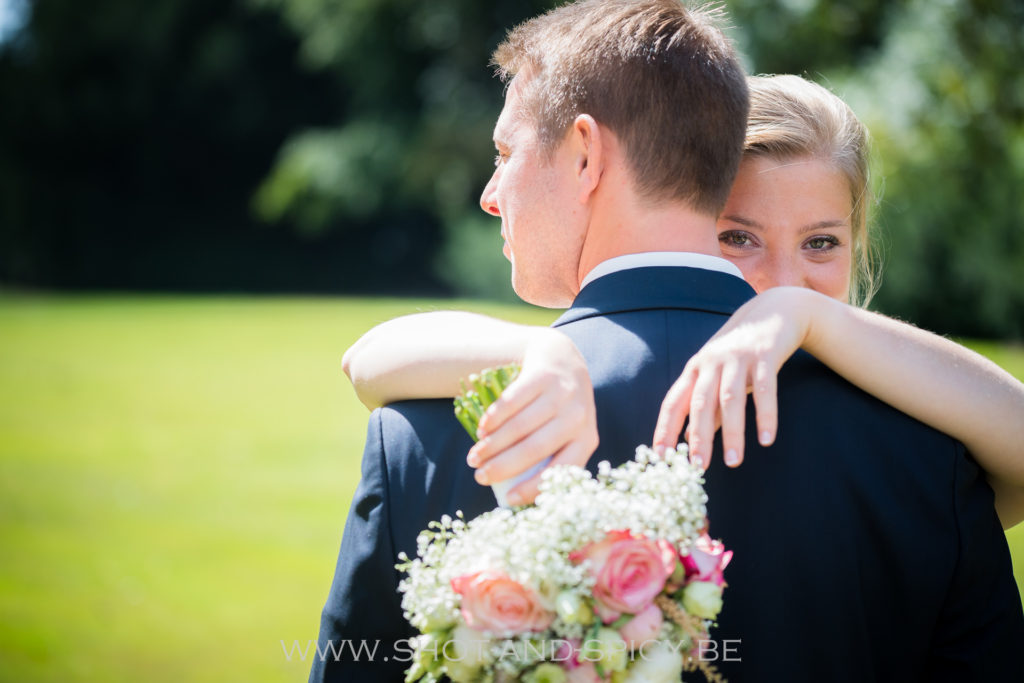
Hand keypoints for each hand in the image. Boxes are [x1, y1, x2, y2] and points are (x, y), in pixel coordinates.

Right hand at [467, 330, 597, 504]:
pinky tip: (482, 429)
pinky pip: (512, 401)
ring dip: (492, 445)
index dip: (534, 487)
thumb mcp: (564, 432)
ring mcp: (561, 393)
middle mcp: (578, 416)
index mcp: (587, 438)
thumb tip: (513, 493)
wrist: (560, 357)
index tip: (508, 499)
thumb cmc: (558, 409)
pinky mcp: (542, 374)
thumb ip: (547, 456)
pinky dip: (493, 419)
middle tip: (479, 476)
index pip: (561, 470)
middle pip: (534, 449)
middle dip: (502, 467)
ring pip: (519, 427)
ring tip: (474, 457)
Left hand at [652, 287, 816, 468]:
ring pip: (731, 399)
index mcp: (694, 369)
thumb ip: (706, 407)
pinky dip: (765, 415)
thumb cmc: (740, 352)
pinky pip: (766, 390)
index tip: (660, 456)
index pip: (673, 402)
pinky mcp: (765, 356)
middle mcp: (711, 362)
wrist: (773, 311)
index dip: (665, 429)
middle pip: (700, 403)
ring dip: (732, 433)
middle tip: (698, 467)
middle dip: (698, 437)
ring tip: (734, 462)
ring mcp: (738, 358)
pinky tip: (766, 439)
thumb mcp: (718, 376)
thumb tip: (691, 440)